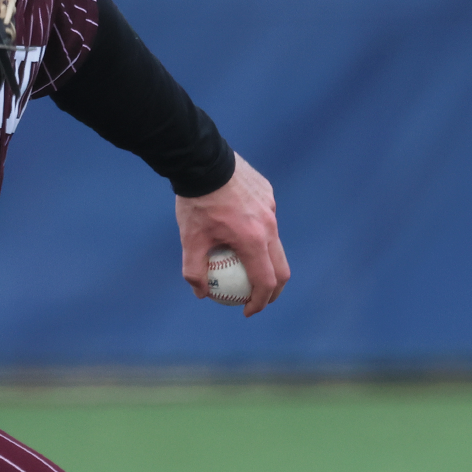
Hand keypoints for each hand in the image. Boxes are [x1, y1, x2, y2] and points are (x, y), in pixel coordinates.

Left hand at [176, 152, 289, 316]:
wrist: (203, 160)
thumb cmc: (196, 202)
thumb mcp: (190, 239)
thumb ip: (194, 270)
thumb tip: (201, 293)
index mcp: (254, 241)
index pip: (266, 282)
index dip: (259, 302)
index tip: (247, 311)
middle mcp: (269, 226)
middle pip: (281, 267)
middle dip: (273, 290)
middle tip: (257, 298)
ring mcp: (271, 208)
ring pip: (275, 243)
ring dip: (266, 260)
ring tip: (248, 267)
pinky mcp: (268, 194)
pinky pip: (267, 220)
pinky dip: (258, 233)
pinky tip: (239, 232)